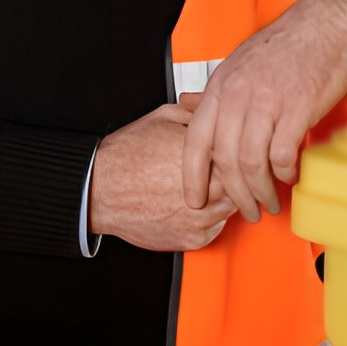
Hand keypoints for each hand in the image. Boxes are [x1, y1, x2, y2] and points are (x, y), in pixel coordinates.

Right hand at [87, 104, 233, 251]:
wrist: (100, 189)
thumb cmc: (127, 155)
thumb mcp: (164, 117)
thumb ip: (198, 111)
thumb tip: (215, 106)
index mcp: (208, 159)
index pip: (245, 155)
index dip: (242, 150)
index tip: (238, 147)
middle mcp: (211, 192)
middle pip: (246, 185)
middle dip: (239, 176)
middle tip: (225, 168)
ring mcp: (203, 219)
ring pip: (235, 208)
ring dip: (226, 198)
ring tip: (207, 186)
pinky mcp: (194, 238)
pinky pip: (217, 228)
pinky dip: (211, 218)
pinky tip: (194, 203)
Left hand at [181, 0, 346, 223]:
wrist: (326, 21)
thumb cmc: (287, 44)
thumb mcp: (240, 65)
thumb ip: (223, 96)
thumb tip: (199, 118)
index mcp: (222, 86)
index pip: (195, 140)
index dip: (192, 176)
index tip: (195, 199)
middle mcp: (239, 95)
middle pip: (225, 159)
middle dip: (234, 194)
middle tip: (244, 210)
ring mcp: (268, 102)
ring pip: (252, 162)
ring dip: (261, 190)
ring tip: (269, 201)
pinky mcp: (298, 108)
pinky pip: (283, 153)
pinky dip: (285, 172)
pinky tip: (289, 175)